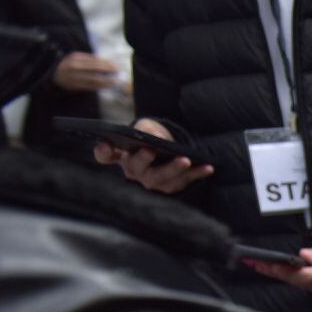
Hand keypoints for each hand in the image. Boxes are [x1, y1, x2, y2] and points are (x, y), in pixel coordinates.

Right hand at [53, 52, 120, 92]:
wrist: (54, 74)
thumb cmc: (70, 65)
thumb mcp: (77, 58)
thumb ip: (90, 59)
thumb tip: (107, 63)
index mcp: (75, 58)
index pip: (94, 60)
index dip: (106, 63)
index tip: (115, 65)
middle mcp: (74, 67)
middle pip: (95, 69)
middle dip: (108, 70)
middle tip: (117, 72)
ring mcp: (74, 77)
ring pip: (93, 79)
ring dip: (106, 81)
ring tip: (114, 82)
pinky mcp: (74, 86)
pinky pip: (90, 87)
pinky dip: (99, 86)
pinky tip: (106, 86)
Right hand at [94, 118, 213, 193]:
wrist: (170, 149)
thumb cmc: (152, 135)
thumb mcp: (148, 126)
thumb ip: (148, 127)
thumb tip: (153, 136)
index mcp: (122, 155)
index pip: (105, 156)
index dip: (103, 151)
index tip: (104, 144)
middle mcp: (135, 171)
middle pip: (135, 168)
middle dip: (143, 160)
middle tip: (150, 151)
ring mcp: (153, 181)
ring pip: (161, 178)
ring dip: (174, 169)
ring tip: (185, 159)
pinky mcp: (172, 185)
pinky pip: (185, 180)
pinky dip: (198, 174)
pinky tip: (209, 167)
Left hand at [242, 230, 311, 298]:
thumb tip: (304, 257)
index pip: (309, 275)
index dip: (287, 271)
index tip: (269, 264)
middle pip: (304, 284)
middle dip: (279, 274)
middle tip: (256, 264)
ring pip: (307, 287)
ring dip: (285, 277)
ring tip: (264, 267)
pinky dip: (297, 280)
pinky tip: (284, 273)